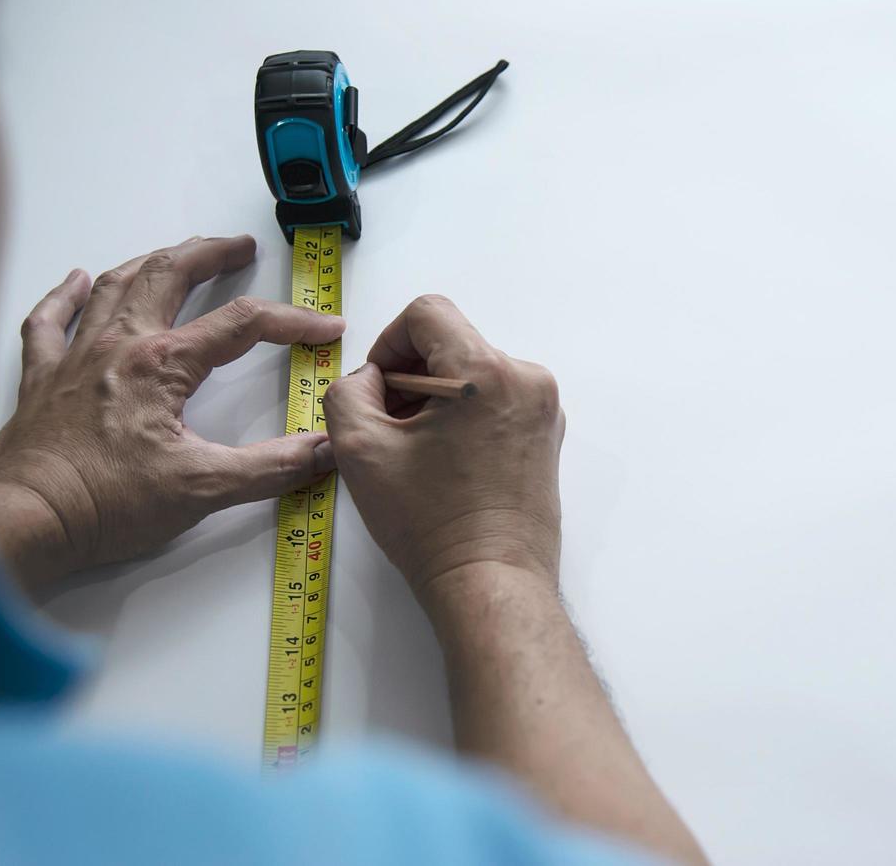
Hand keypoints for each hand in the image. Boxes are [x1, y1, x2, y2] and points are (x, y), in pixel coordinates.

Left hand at [0, 235, 344, 587]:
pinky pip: (49, 321)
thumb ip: (272, 467)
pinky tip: (74, 280)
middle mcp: (119, 345)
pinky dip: (64, 295)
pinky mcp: (42, 378)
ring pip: (115, 284)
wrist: (26, 522)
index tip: (327, 327)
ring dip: (152, 262)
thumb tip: (325, 450)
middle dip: (211, 254)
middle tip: (241, 247)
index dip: (293, 320)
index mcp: (163, 364)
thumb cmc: (107, 503)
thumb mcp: (205, 488)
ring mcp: (75, 356)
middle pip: (170, 275)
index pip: (243, 324)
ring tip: (178, 253)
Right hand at [322, 295, 565, 598]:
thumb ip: (347, 391)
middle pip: (453, 344)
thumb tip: (371, 380)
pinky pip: (497, 402)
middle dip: (412, 377)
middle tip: (389, 428)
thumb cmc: (430, 523)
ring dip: (437, 400)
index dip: (390, 342)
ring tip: (417, 453)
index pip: (429, 313)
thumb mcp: (358, 449)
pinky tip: (446, 464)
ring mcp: (543, 409)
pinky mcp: (548, 436)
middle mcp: (526, 380)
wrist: (490, 582)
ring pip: (474, 374)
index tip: (379, 387)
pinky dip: (465, 418)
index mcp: (486, 372)